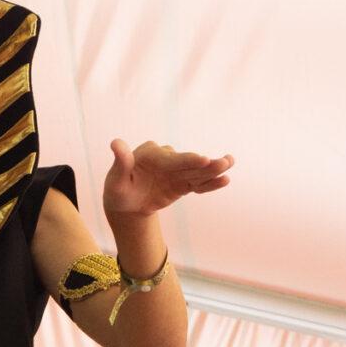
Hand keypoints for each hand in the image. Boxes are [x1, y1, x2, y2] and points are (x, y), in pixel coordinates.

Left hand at [102, 139, 232, 220]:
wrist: (126, 203)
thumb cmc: (118, 190)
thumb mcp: (115, 180)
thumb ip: (121, 162)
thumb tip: (115, 143)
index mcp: (151, 155)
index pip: (170, 159)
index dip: (186, 160)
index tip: (202, 159)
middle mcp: (167, 159)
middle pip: (188, 164)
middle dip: (206, 164)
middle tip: (224, 162)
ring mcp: (176, 171)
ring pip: (197, 172)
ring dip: (213, 170)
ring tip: (230, 165)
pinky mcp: (183, 183)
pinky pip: (198, 184)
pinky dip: (210, 184)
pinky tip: (224, 180)